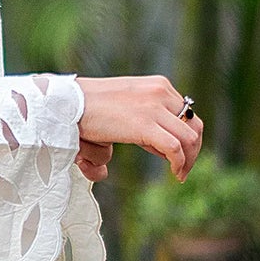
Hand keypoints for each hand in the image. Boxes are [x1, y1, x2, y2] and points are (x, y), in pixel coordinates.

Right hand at [77, 75, 202, 179]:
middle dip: (192, 150)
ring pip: (190, 137)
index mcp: (157, 86)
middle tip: (182, 169)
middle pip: (194, 124)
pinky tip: (175, 174)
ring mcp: (154, 106)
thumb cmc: (84, 111)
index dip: (184, 137)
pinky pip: (175, 147)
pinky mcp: (145, 124)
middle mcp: (161, 92)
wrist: (66, 103)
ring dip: (188, 159)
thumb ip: (134, 126)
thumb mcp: (119, 111)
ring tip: (178, 174)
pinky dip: (180, 163)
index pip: (186, 113)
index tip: (173, 156)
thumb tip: (123, 160)